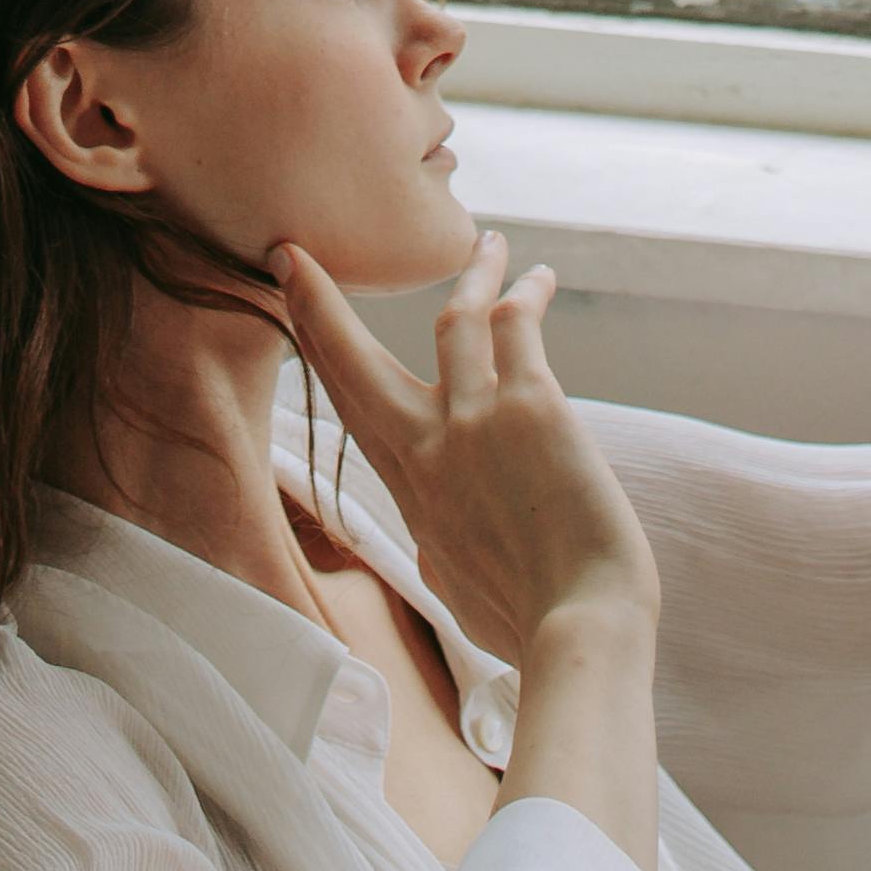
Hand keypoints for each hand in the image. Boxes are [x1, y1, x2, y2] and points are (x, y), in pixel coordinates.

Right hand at [271, 227, 658, 669]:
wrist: (578, 629)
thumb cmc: (529, 622)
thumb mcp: (453, 586)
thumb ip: (437, 547)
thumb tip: (432, 542)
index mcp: (411, 495)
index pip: (351, 410)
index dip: (317, 357)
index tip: (292, 313)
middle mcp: (428, 451)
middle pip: (355, 361)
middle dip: (318, 306)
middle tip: (294, 256)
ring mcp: (473, 422)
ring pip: (454, 319)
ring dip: (471, 273)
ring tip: (487, 241)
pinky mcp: (529, 404)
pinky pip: (516, 326)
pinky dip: (525, 293)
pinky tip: (539, 278)